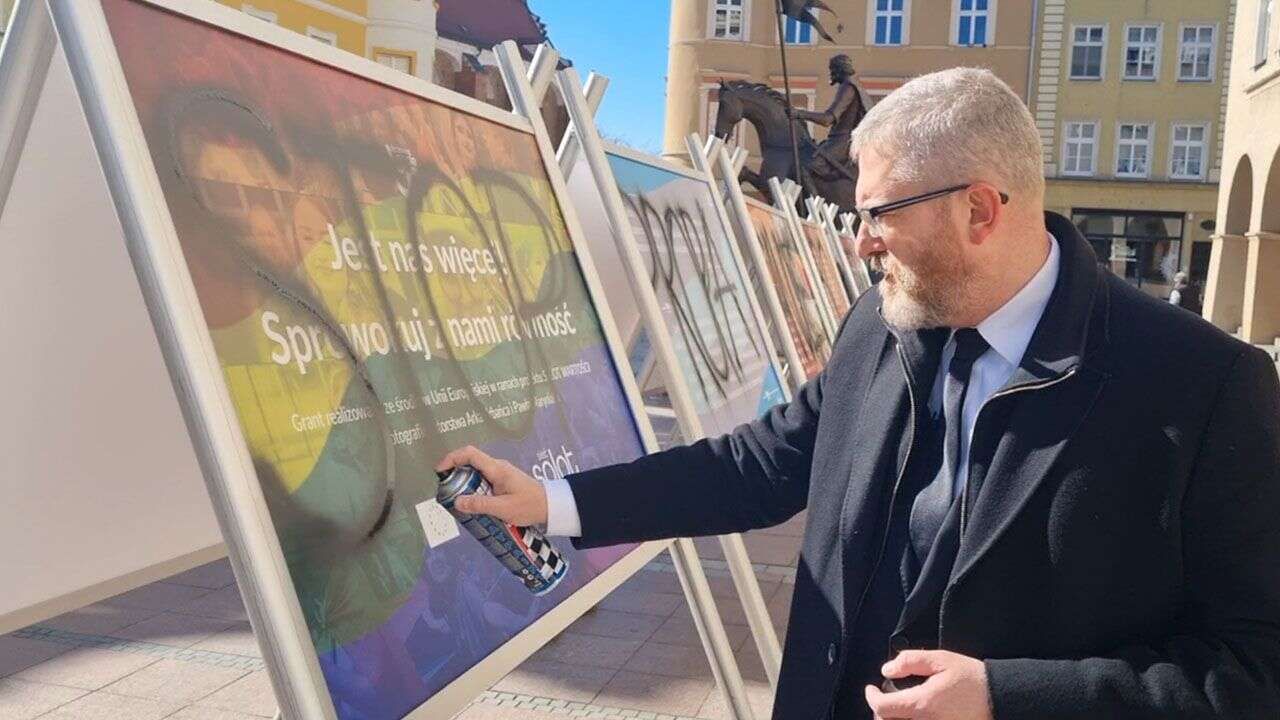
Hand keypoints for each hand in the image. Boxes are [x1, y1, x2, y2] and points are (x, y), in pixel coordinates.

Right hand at [435, 446, 547, 526]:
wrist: (551, 506)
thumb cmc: (529, 505)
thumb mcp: (503, 508)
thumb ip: (480, 505)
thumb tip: (457, 501)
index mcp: (496, 469)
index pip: (470, 454)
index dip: (452, 458)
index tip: (440, 471)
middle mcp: (497, 467)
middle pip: (469, 462)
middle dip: (454, 474)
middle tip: (445, 491)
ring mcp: (500, 473)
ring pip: (475, 472)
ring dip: (463, 483)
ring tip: (456, 500)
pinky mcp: (502, 481)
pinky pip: (482, 480)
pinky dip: (473, 488)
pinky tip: (471, 503)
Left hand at [864, 650, 992, 719]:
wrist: (1001, 700)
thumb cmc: (974, 680)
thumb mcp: (942, 660)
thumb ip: (910, 661)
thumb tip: (888, 669)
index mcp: (922, 705)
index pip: (882, 707)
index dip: (871, 697)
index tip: (871, 690)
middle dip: (882, 711)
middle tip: (884, 699)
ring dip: (894, 719)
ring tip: (898, 708)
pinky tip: (915, 715)